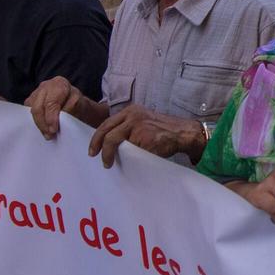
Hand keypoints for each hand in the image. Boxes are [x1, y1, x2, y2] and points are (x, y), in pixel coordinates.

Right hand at [26, 76, 100, 140]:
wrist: (75, 103)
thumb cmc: (77, 104)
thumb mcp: (79, 106)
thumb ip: (69, 111)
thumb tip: (57, 121)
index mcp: (59, 84)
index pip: (51, 103)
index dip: (50, 118)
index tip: (53, 130)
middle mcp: (45, 86)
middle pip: (38, 107)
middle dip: (43, 123)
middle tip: (50, 135)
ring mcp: (36, 93)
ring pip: (32, 111)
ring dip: (39, 124)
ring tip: (47, 134)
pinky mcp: (31, 101)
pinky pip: (28, 113)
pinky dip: (36, 122)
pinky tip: (43, 129)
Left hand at [87, 105, 204, 166]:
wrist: (182, 133)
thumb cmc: (162, 130)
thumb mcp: (142, 122)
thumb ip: (127, 127)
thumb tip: (108, 143)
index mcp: (130, 111)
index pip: (107, 123)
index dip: (97, 137)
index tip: (93, 149)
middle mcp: (132, 116)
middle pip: (107, 131)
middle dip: (98, 145)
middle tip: (94, 156)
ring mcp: (138, 126)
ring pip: (115, 141)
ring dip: (109, 154)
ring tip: (108, 163)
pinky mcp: (145, 138)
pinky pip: (130, 151)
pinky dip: (126, 158)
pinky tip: (126, 162)